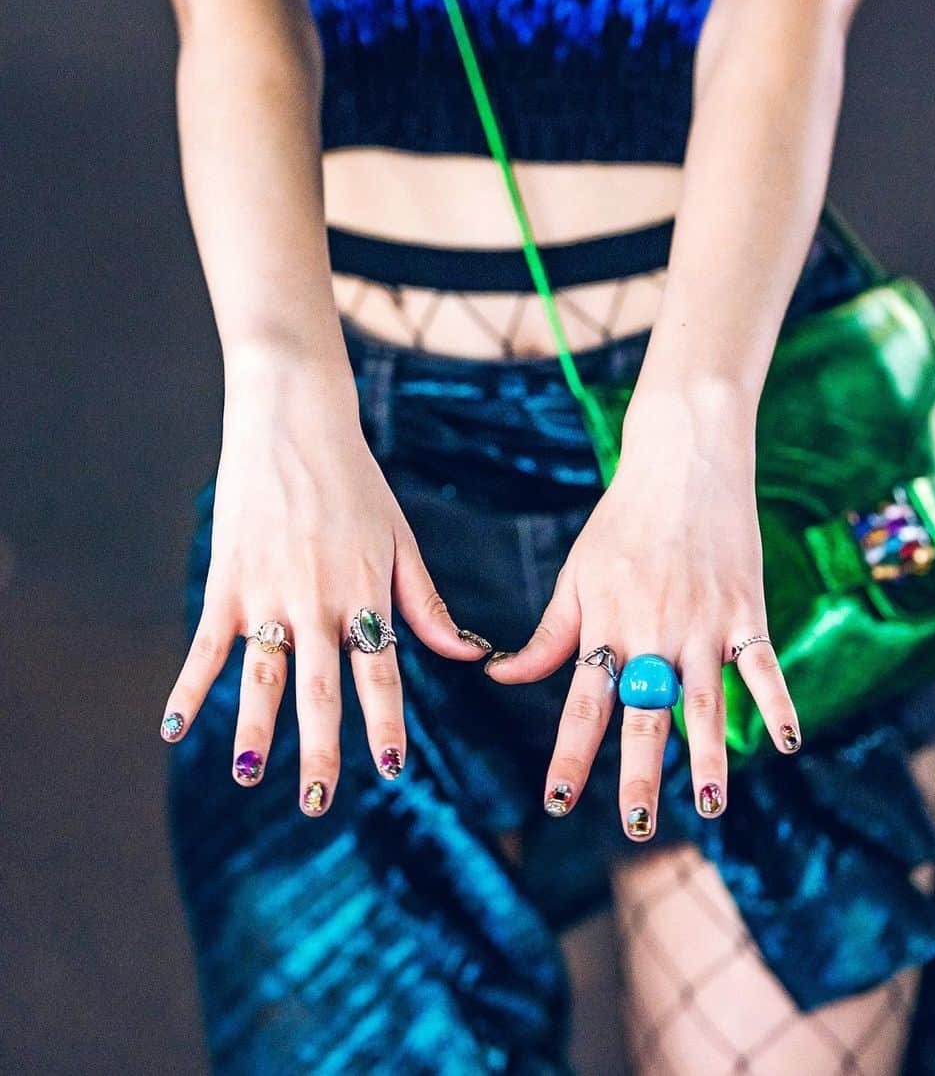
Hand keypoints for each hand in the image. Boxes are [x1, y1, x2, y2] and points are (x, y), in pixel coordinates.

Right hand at [159, 344, 487, 812]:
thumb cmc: (355, 482)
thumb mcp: (399, 538)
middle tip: (319, 802)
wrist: (294, 422)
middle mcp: (318, 602)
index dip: (385, 722)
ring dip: (255, 730)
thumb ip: (426, 602)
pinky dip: (189, 685)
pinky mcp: (226, 580)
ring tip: (252, 776)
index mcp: (366, 593)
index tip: (391, 769)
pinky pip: (205, 644)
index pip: (380, 672)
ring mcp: (268, 593)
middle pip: (320, 688)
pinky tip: (174, 726)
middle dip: (321, 749)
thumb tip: (469, 653)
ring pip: (261, 675)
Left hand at [485, 383, 799, 839]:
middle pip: (643, 712)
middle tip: (637, 827)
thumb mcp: (576, 576)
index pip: (582, 703)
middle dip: (637, 771)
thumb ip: (549, 636)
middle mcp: (652, 630)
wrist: (682, 460)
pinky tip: (786, 743)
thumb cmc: (621, 521)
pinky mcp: (745, 608)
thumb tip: (499, 676)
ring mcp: (703, 621)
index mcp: (606, 624)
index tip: (555, 802)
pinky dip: (777, 701)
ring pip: (704, 699)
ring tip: (707, 805)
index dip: (570, 755)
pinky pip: (762, 664)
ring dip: (706, 754)